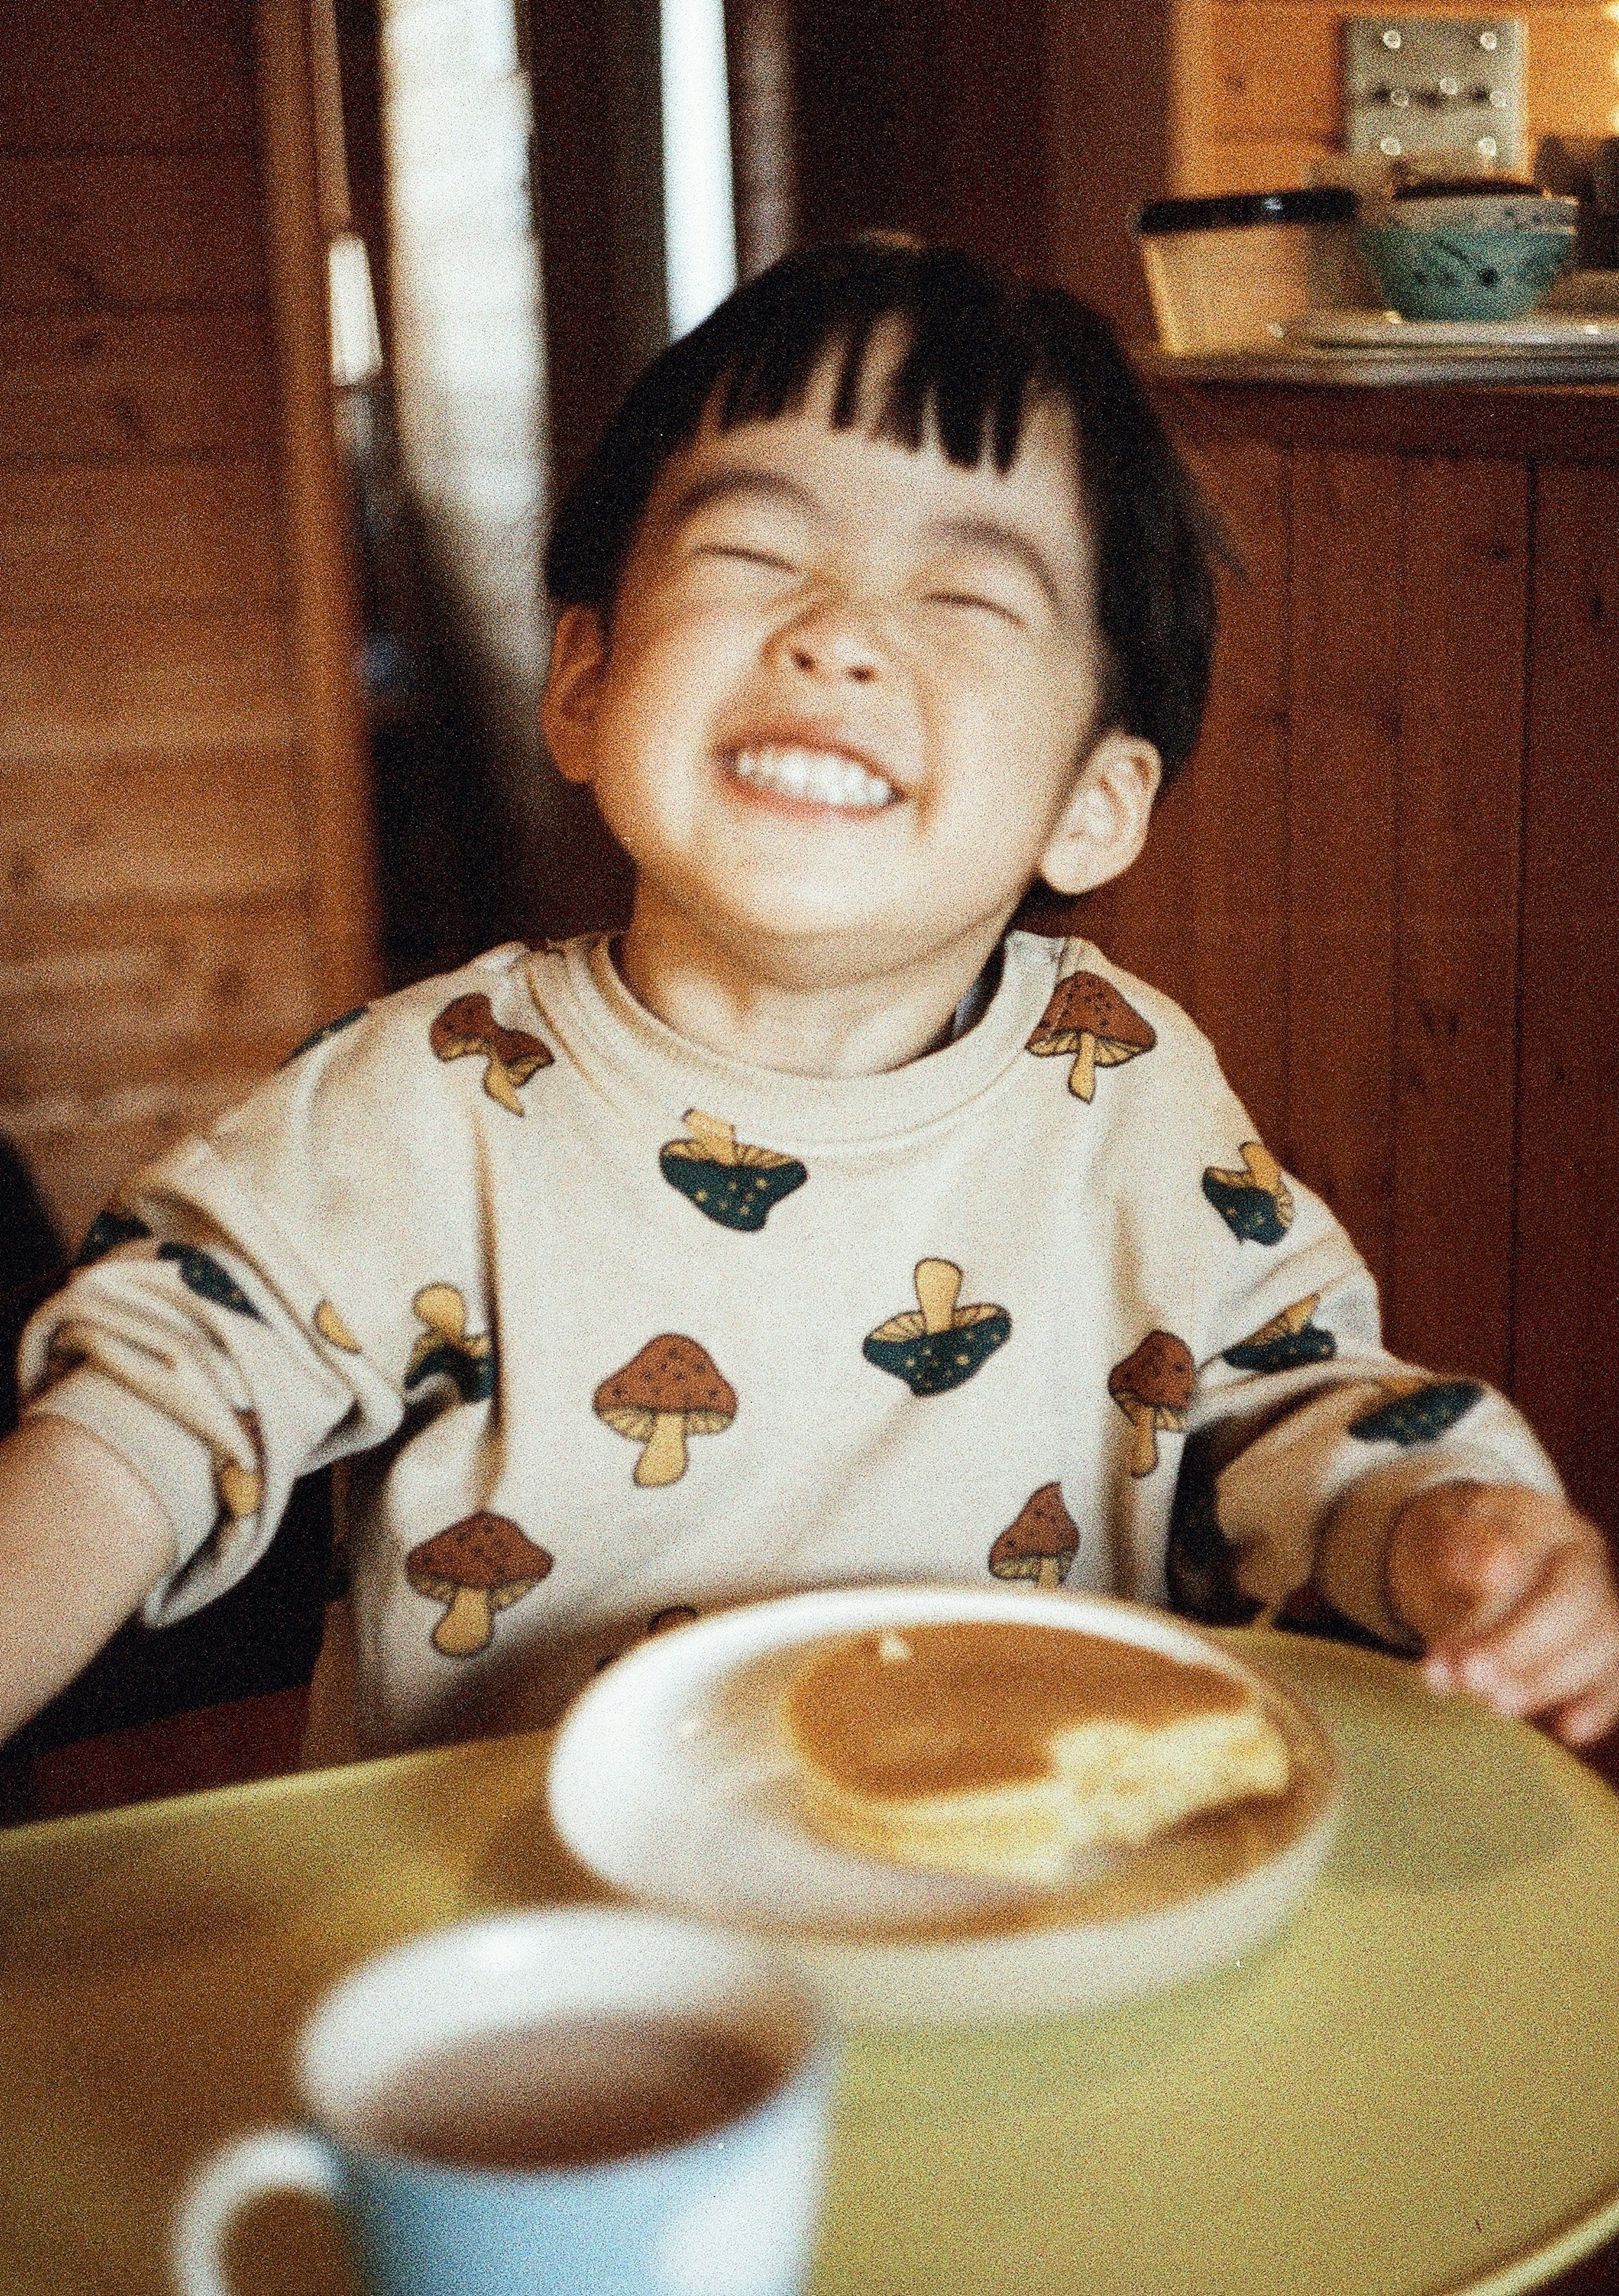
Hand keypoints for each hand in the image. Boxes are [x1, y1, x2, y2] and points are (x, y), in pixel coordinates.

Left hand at [1386, 1481, 1618, 1746]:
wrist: (1485, 1554)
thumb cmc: (1463, 1546)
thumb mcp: (1445, 1534)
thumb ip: (1459, 1548)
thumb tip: (1484, 1568)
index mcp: (1539, 1519)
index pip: (1526, 1548)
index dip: (1499, 1581)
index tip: (1471, 1598)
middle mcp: (1582, 1557)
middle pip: (1570, 1599)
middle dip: (1519, 1645)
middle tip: (1470, 1678)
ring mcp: (1603, 1602)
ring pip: (1601, 1642)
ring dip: (1547, 1681)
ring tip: (1494, 1705)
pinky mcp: (1608, 1647)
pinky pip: (1616, 1677)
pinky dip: (1598, 1705)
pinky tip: (1567, 1729)